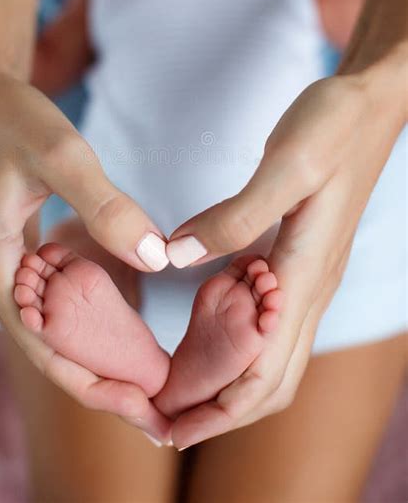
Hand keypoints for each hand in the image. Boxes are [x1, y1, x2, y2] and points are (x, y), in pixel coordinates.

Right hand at [0, 67, 171, 440]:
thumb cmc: (12, 119)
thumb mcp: (61, 157)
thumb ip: (106, 208)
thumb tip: (154, 259)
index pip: (50, 352)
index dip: (103, 386)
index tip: (153, 410)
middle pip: (55, 353)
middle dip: (109, 385)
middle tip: (166, 415)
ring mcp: (6, 272)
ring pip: (57, 333)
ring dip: (102, 357)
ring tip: (156, 383)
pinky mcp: (20, 257)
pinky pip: (58, 304)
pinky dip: (91, 322)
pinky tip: (127, 331)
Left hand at [167, 71, 404, 446]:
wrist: (368, 106)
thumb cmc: (331, 127)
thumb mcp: (286, 164)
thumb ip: (235, 215)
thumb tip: (177, 258)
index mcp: (307, 272)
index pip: (266, 368)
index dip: (218, 407)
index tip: (169, 425)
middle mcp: (312, 286)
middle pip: (273, 379)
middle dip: (221, 412)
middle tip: (165, 423)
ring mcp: (310, 276)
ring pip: (274, 357)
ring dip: (228, 384)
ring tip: (179, 390)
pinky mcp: (301, 260)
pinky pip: (271, 322)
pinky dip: (238, 344)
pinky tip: (206, 331)